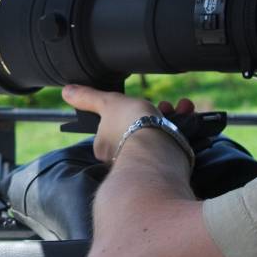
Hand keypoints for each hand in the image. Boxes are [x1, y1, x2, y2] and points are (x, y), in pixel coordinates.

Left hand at [62, 84, 193, 163]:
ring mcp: (147, 162)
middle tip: (164, 105)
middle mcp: (125, 156)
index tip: (141, 103)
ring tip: (182, 107)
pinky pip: (174, 143)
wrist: (159, 149)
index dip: (130, 110)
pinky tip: (189, 116)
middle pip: (141, 128)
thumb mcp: (108, 103)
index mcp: (107, 146)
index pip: (118, 125)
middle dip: (156, 113)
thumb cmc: (130, 126)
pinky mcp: (168, 165)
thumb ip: (89, 98)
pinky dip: (182, 127)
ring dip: (173, 116)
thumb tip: (66, 91)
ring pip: (160, 134)